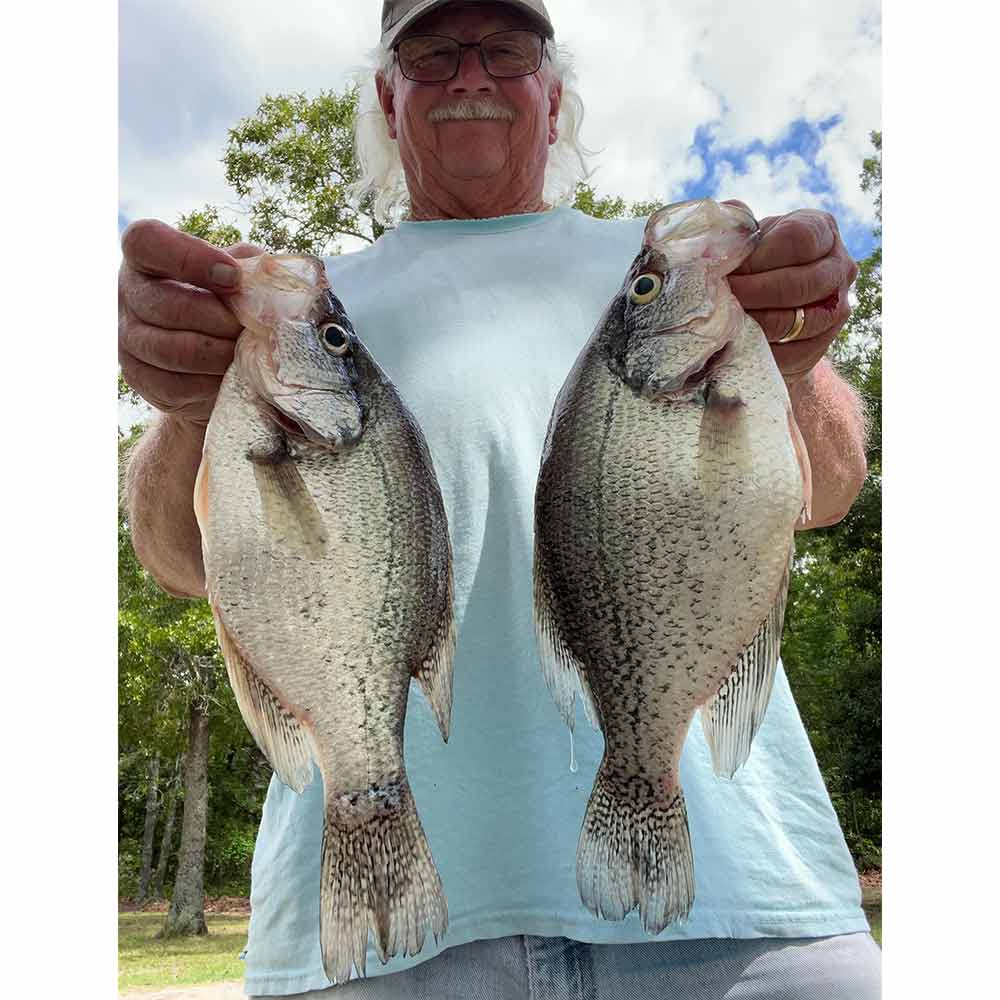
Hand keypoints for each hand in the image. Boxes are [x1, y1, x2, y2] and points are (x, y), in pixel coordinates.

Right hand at [118, 220, 263, 424]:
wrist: (213, 357)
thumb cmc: (227, 303)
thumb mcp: (238, 274)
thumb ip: (248, 267)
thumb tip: (259, 277)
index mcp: (146, 256)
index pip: (147, 242)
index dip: (190, 258)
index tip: (233, 277)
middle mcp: (127, 294)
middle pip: (168, 306)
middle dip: (219, 320)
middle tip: (247, 327)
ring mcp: (127, 339)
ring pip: (173, 350)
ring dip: (219, 354)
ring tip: (244, 351)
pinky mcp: (139, 378)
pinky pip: (176, 385)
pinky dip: (211, 382)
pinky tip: (230, 374)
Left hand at [722, 203, 857, 382]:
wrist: (768, 307)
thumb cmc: (753, 263)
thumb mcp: (748, 238)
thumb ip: (736, 228)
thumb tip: (723, 224)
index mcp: (822, 230)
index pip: (799, 239)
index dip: (760, 257)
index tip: (730, 268)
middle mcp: (840, 267)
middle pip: (799, 283)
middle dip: (753, 292)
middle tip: (721, 297)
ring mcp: (837, 308)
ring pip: (796, 321)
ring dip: (755, 321)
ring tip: (726, 317)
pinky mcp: (822, 345)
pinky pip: (791, 352)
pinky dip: (760, 346)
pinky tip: (737, 339)